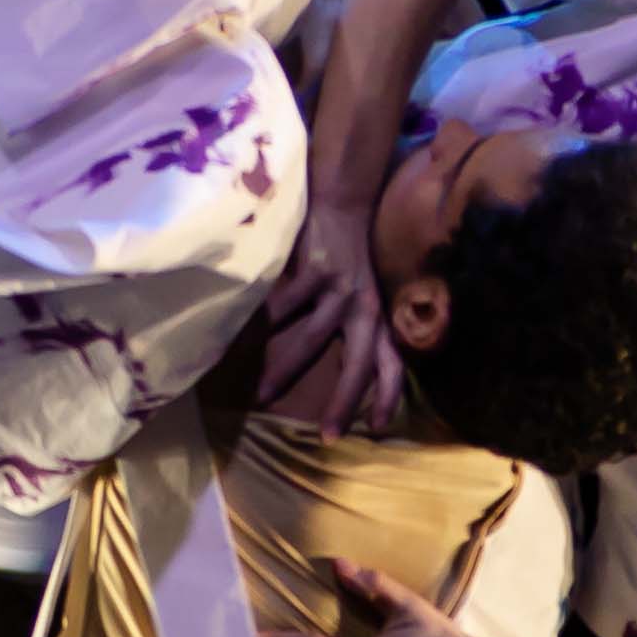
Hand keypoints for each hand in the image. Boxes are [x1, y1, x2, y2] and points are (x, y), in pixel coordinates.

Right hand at [250, 199, 403, 433]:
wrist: (343, 200)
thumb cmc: (348, 253)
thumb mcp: (363, 292)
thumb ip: (358, 324)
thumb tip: (343, 364)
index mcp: (378, 316)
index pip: (392, 364)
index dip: (387, 396)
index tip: (376, 428)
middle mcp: (366, 307)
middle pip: (359, 364)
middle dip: (343, 402)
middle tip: (327, 436)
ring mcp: (341, 288)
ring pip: (314, 339)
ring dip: (287, 370)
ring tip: (262, 395)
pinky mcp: (317, 269)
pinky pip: (287, 305)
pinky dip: (267, 324)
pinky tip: (244, 340)